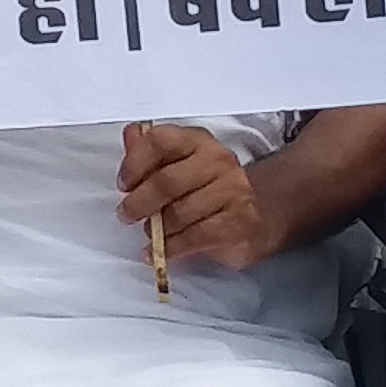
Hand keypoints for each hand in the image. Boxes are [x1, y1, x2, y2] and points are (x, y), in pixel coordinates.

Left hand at [121, 122, 265, 268]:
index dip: (135, 163)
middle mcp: (218, 161)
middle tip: (126, 214)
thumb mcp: (182, 165)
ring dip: (157, 228)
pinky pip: (194, 237)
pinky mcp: (238, 223)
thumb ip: (152, 152)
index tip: (123, 184)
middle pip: (167, 181)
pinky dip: (170, 248)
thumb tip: (130, 134)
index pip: (161, 141)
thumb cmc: (212, 189)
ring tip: (150, 233)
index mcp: (199, 141)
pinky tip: (157, 252)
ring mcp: (232, 192)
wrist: (261, 213)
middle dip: (140, 202)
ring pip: (179, 213)